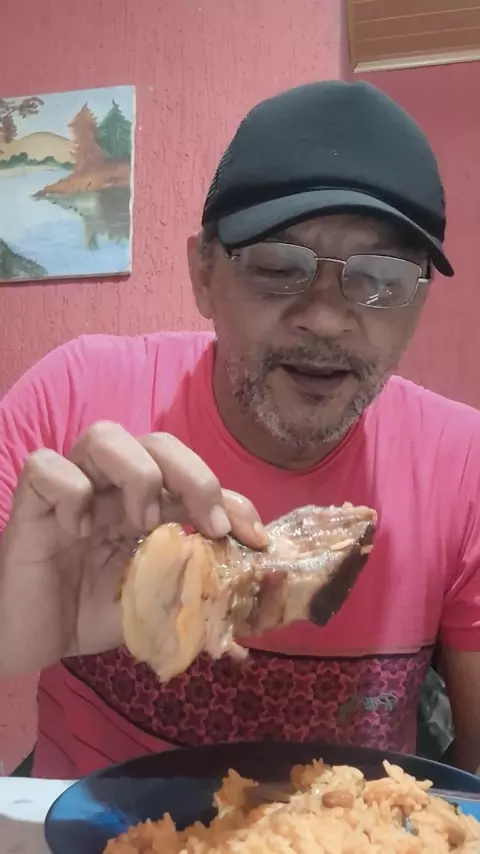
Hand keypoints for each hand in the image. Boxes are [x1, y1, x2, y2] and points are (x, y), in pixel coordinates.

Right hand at [0, 422, 265, 674]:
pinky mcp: (31, 502)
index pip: (196, 476)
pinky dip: (70, 491)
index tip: (254, 539)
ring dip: (137, 475)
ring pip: (104, 435)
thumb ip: (192, 595)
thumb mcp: (155, 605)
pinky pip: (47, 466)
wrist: (30, 640)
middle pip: (158, 441)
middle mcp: (113, 487)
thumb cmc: (90, 615)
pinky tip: (76, 530)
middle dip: (196, 476)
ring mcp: (73, 489)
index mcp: (147, 503)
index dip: (232, 499)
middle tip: (207, 526)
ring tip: (140, 523)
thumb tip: (243, 619)